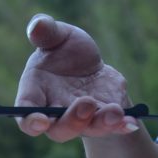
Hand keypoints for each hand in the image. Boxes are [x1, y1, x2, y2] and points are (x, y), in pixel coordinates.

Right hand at [15, 14, 138, 141]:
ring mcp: (82, 121)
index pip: (26, 113)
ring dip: (101, 124)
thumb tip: (37, 27)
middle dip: (72, 121)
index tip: (40, 121)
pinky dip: (121, 124)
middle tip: (86, 103)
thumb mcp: (56, 36)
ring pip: (88, 130)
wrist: (89, 65)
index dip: (31, 121)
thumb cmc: (63, 51)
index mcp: (35, 93)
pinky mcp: (104, 119)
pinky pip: (112, 126)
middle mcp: (56, 114)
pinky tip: (131, 121)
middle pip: (59, 129)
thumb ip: (45, 32)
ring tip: (115, 112)